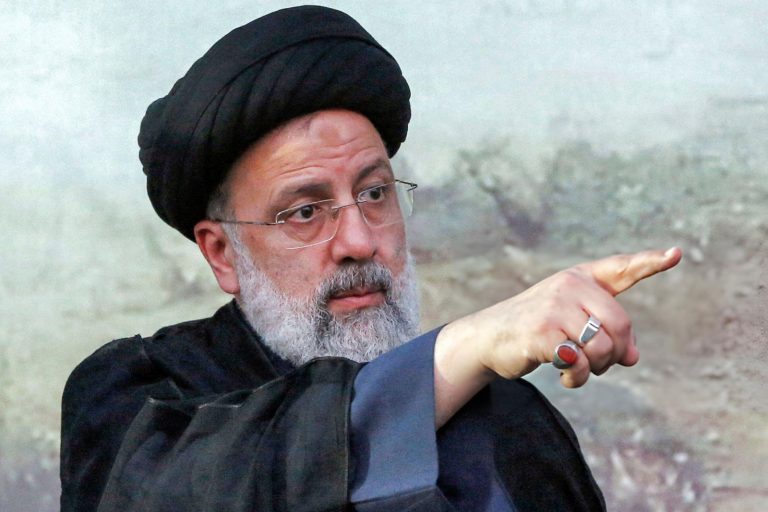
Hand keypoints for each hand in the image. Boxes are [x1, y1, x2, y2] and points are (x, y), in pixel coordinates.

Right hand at [433, 247, 681, 426]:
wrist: (488, 338)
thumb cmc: (534, 329)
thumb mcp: (570, 324)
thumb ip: (605, 332)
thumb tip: (633, 357)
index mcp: (578, 278)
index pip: (620, 267)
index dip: (649, 262)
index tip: (675, 254)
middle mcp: (568, 286)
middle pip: (620, 325)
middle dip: (615, 354)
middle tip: (599, 364)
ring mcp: (554, 307)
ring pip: (602, 348)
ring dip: (595, 370)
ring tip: (577, 369)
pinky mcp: (541, 331)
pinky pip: (579, 363)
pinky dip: (576, 377)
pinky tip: (564, 374)